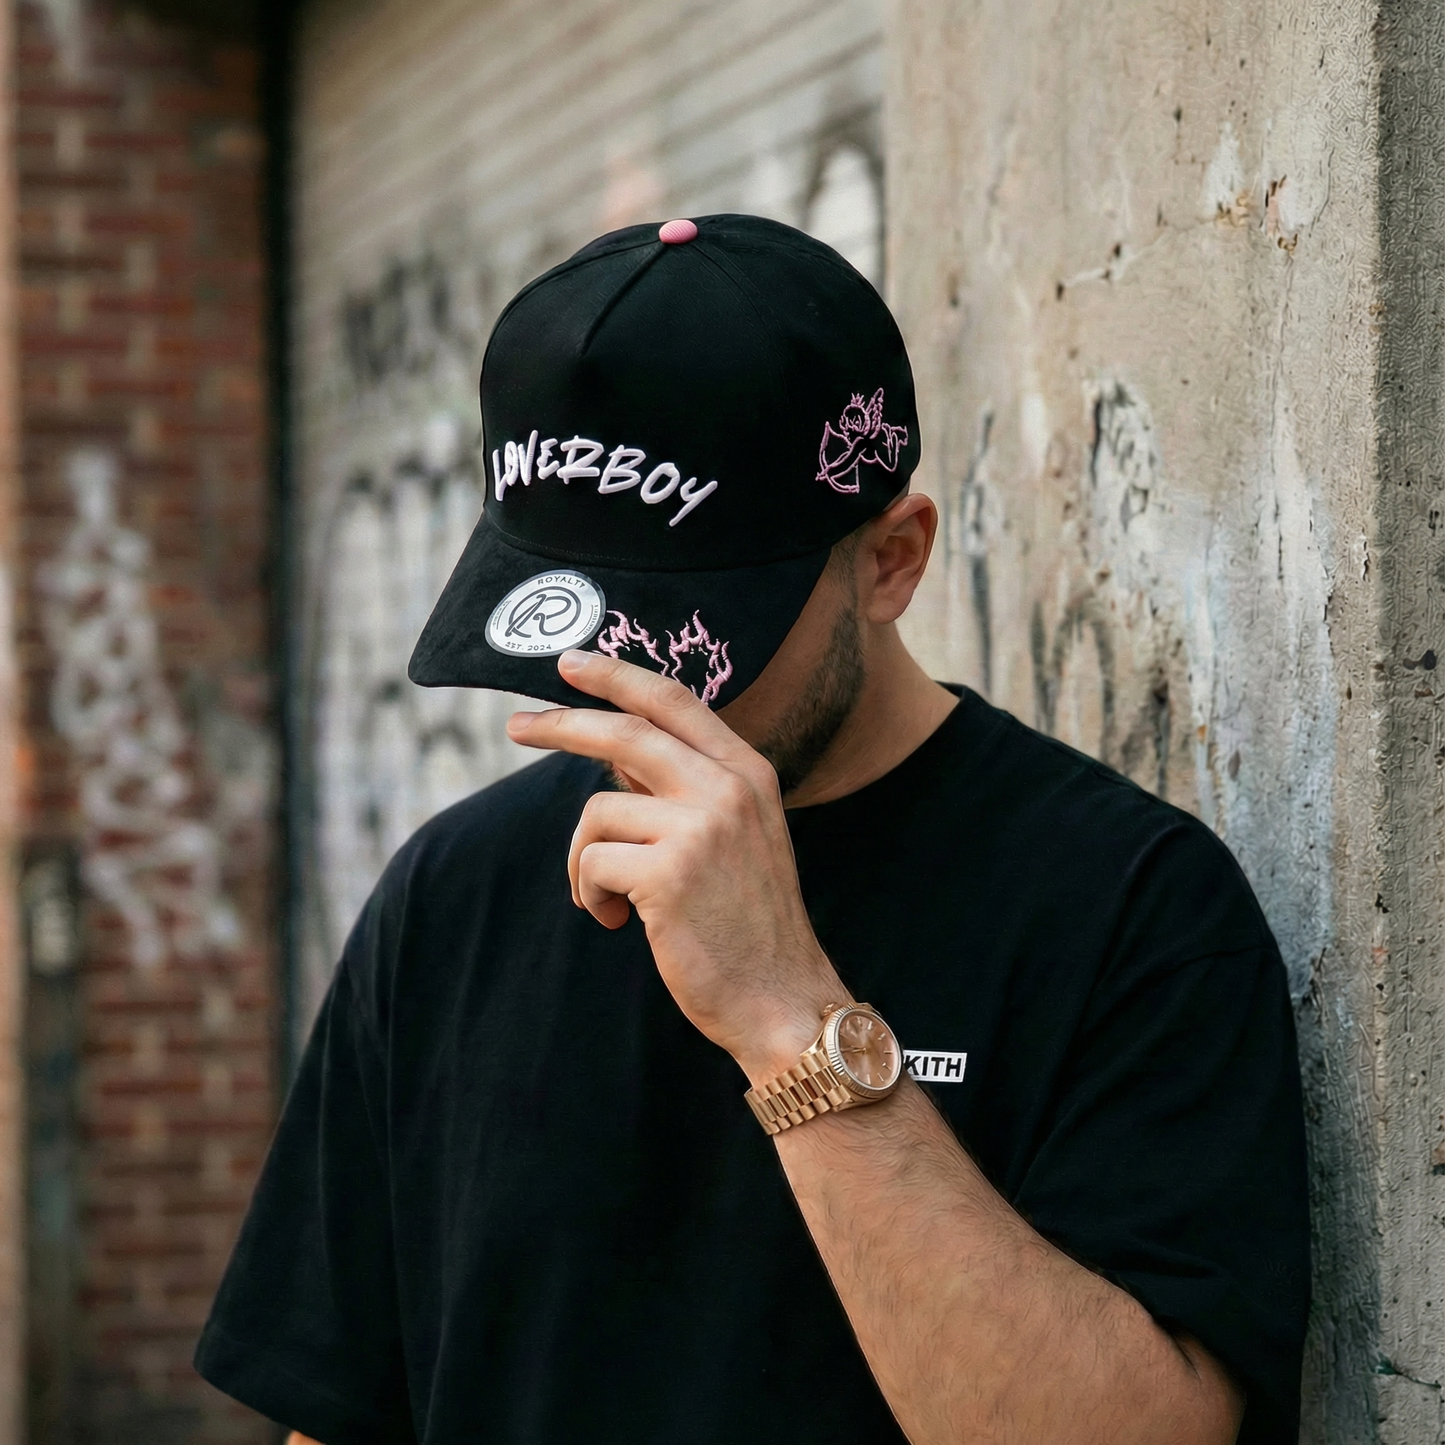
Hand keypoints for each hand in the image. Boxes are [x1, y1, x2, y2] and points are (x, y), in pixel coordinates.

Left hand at [506, 650, 845, 1080]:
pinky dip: (590, 893)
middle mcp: (729, 788)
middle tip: (517, 726)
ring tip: (608, 901)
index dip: (618, 676)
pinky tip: (617, 921)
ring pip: (596, 812)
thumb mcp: (736, 837)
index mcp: (749, 773)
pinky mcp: (668, 873)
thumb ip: (684, 790)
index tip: (572, 663)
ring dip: (584, 861)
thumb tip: (613, 759)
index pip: (674, 701)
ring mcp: (700, 827)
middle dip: (563, 723)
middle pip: (625, 732)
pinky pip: (592, 862)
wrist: (783, 999)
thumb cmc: (749, 925)